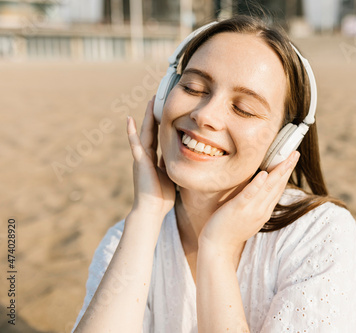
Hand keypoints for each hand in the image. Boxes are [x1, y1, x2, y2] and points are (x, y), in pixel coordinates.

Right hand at [127, 96, 175, 217]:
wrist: (152, 210)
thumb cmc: (162, 197)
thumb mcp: (171, 176)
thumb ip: (172, 166)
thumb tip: (183, 158)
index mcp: (154, 159)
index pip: (159, 136)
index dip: (161, 123)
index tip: (165, 110)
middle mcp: (146, 156)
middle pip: (151, 130)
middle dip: (154, 115)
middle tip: (158, 98)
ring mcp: (141, 158)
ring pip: (144, 133)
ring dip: (146, 117)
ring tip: (150, 101)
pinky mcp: (139, 162)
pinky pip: (135, 144)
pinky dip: (132, 132)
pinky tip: (130, 120)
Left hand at [198, 151, 299, 256]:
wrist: (218, 247)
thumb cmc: (229, 229)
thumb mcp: (248, 215)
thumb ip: (255, 202)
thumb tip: (258, 187)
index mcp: (264, 210)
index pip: (278, 188)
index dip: (286, 173)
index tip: (292, 159)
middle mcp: (261, 209)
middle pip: (277, 185)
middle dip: (287, 168)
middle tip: (295, 153)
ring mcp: (251, 209)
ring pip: (268, 188)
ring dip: (278, 172)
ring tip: (287, 158)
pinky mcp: (238, 209)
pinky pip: (249, 195)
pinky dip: (257, 184)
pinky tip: (263, 174)